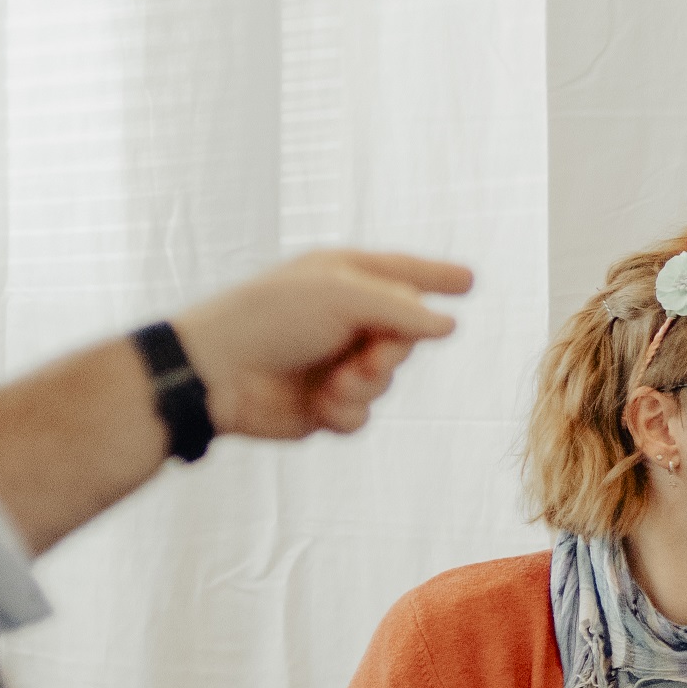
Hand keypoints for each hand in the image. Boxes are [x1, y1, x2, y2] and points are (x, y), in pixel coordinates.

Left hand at [173, 251, 472, 443]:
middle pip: (404, 336)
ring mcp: (334, 362)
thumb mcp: (342, 296)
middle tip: (369, 354)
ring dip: (366, 384)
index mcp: (343, 280)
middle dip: (392, 351)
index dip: (436, 277)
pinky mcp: (323, 404)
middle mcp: (342, 320)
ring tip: (335, 382)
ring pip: (386, 379)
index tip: (470, 282)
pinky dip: (347, 411)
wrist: (216, 374)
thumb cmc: (269, 319)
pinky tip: (320, 404)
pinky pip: (362, 413)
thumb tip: (448, 325)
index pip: (402, 274)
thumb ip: (402, 309)